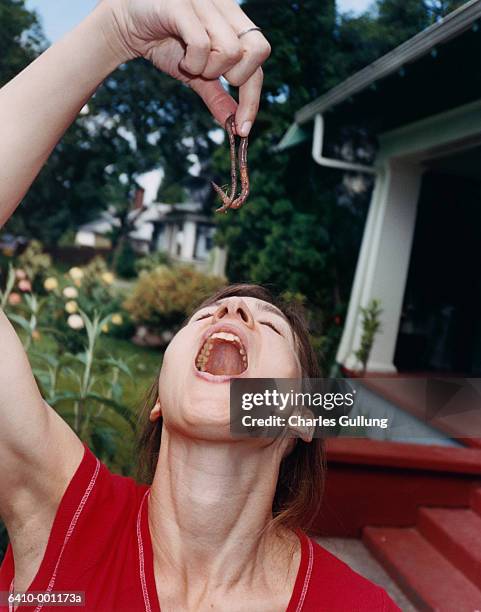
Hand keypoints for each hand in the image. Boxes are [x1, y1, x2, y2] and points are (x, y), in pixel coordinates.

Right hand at [101, 0, 270, 134]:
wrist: (127, 25)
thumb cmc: (166, 45)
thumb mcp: (197, 75)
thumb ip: (218, 96)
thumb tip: (235, 125)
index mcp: (235, 20)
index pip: (260, 57)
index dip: (253, 97)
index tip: (243, 129)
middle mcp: (226, 7)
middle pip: (258, 51)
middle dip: (234, 77)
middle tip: (209, 74)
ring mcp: (207, 3)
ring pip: (231, 51)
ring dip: (208, 69)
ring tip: (190, 62)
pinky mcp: (184, 5)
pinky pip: (203, 45)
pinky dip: (192, 63)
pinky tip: (181, 57)